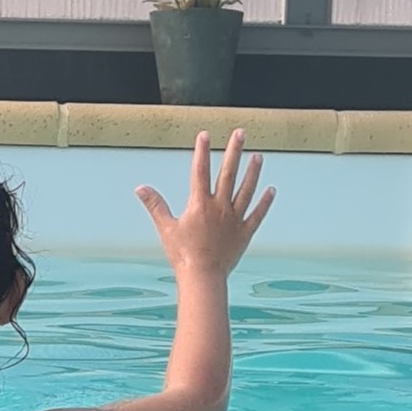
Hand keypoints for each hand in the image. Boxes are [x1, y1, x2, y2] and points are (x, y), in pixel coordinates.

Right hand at [136, 130, 273, 277]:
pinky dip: (265, 202)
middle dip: (234, 151)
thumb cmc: (182, 254)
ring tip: (258, 156)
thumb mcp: (166, 228)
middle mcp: (220, 207)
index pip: (200, 171)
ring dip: (253, 172)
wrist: (203, 277)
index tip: (205, 134)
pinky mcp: (244, 233)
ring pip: (246, 190)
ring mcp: (234, 219)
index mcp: (199, 204)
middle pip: (228, 173)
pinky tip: (271, 190)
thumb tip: (140, 188)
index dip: (202, 151)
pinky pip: (257, 214)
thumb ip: (155, 205)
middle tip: (241, 133)